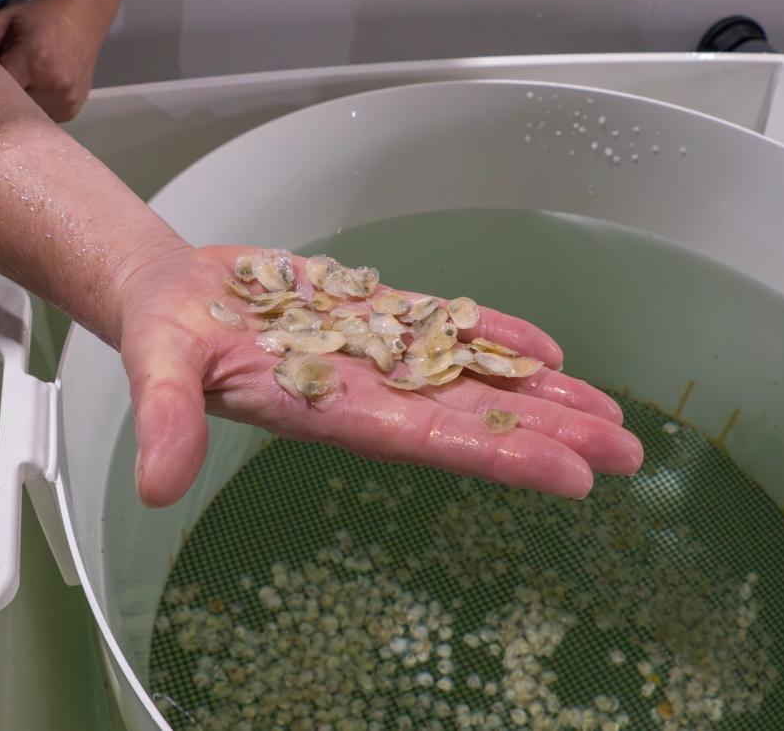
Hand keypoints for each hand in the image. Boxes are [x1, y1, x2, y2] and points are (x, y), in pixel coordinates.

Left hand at [0, 0, 108, 121]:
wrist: (83, 17)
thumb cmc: (37, 17)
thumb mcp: (0, 21)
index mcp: (34, 61)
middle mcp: (54, 86)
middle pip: (9, 109)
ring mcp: (66, 103)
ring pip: (24, 118)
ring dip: (14, 108)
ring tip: (16, 85)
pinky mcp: (71, 112)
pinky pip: (40, 118)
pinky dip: (30, 109)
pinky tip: (33, 90)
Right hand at [115, 245, 643, 507]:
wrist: (171, 295)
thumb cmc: (161, 335)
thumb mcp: (155, 369)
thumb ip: (166, 421)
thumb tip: (157, 488)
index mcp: (325, 408)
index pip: (426, 440)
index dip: (497, 455)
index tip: (569, 476)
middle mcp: (367, 390)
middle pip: (472, 415)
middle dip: (548, 433)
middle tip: (628, 452)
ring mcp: (378, 354)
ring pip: (473, 376)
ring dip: (540, 394)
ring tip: (610, 414)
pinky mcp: (374, 316)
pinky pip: (447, 329)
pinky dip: (496, 338)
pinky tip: (544, 351)